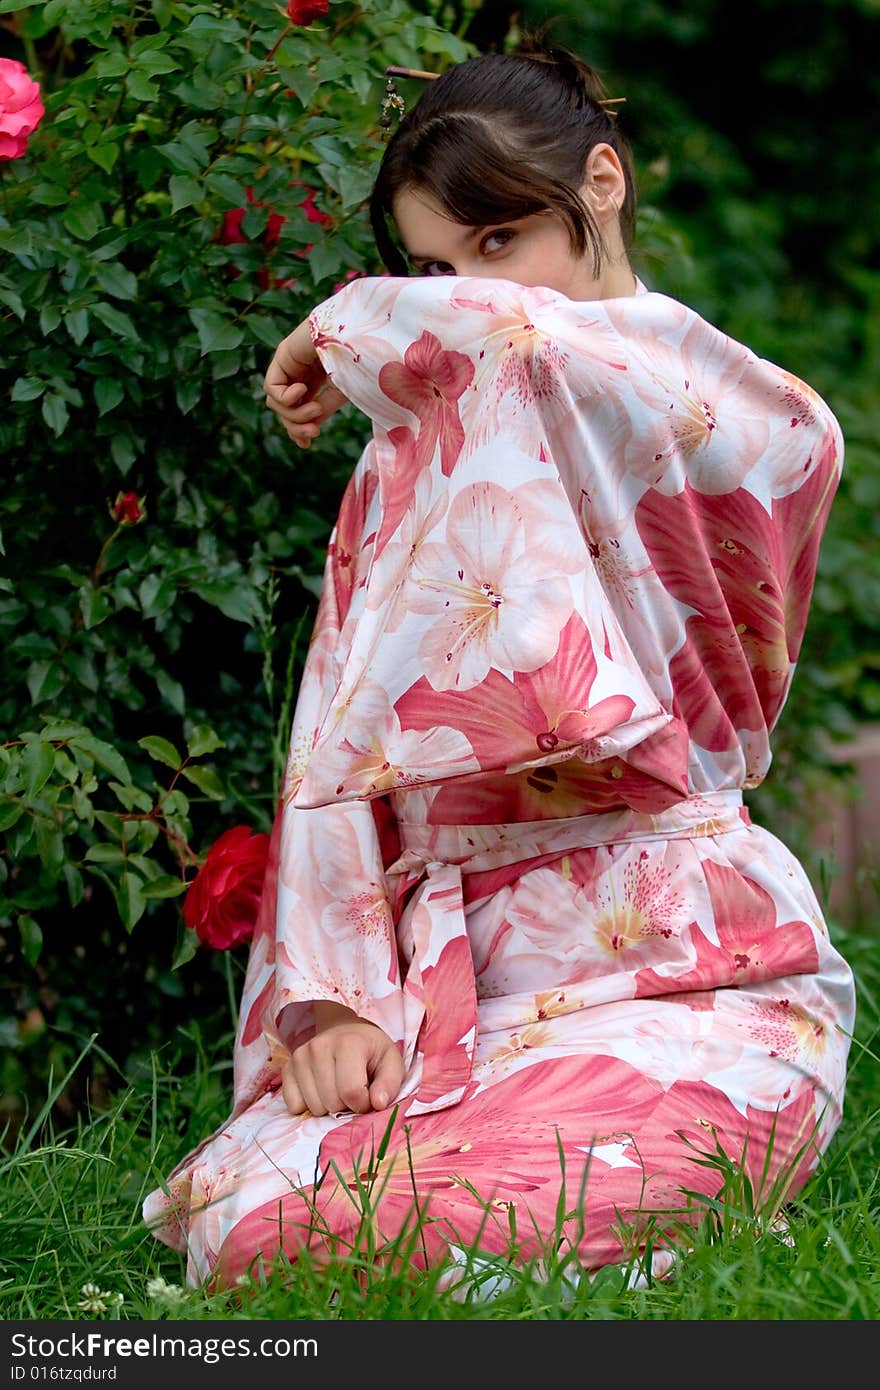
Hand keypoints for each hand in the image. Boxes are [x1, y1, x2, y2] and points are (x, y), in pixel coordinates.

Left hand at [263, 318, 348, 447]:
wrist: (360, 335)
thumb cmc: (359, 360)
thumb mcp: (342, 393)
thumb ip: (323, 410)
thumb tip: (308, 430)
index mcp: (316, 379)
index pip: (297, 408)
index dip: (298, 429)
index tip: (307, 445)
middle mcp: (300, 372)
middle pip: (285, 410)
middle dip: (297, 426)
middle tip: (315, 432)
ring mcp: (290, 364)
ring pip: (276, 403)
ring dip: (294, 414)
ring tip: (315, 410)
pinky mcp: (282, 356)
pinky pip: (271, 388)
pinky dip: (285, 397)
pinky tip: (302, 390)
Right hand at [281, 1003, 403, 1117]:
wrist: (345, 1031)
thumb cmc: (370, 1051)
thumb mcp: (390, 1062)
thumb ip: (389, 1083)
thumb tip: (377, 1104)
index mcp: (348, 1043)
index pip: (351, 1092)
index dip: (363, 1103)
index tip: (368, 1096)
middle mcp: (319, 1046)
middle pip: (331, 1102)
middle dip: (346, 1105)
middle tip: (353, 1091)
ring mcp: (300, 1056)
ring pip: (314, 1107)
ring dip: (328, 1106)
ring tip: (338, 1088)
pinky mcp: (288, 1068)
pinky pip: (293, 1105)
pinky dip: (308, 1106)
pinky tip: (320, 1091)